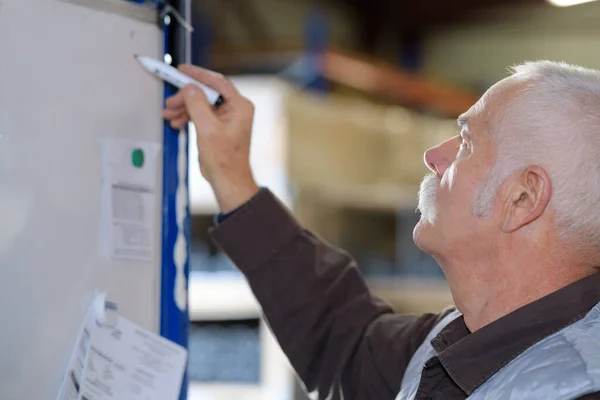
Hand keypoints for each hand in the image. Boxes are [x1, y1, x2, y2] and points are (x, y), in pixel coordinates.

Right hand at [162, 65, 258, 212]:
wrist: (227, 179)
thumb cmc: (224, 159)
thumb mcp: (207, 128)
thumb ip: (197, 104)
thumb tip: (189, 88)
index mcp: (240, 106)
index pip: (217, 82)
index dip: (198, 75)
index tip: (182, 70)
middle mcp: (236, 109)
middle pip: (207, 93)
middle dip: (186, 96)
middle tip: (170, 101)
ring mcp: (228, 117)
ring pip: (202, 103)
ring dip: (184, 107)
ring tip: (169, 113)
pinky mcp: (219, 125)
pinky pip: (202, 114)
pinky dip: (188, 116)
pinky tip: (176, 121)